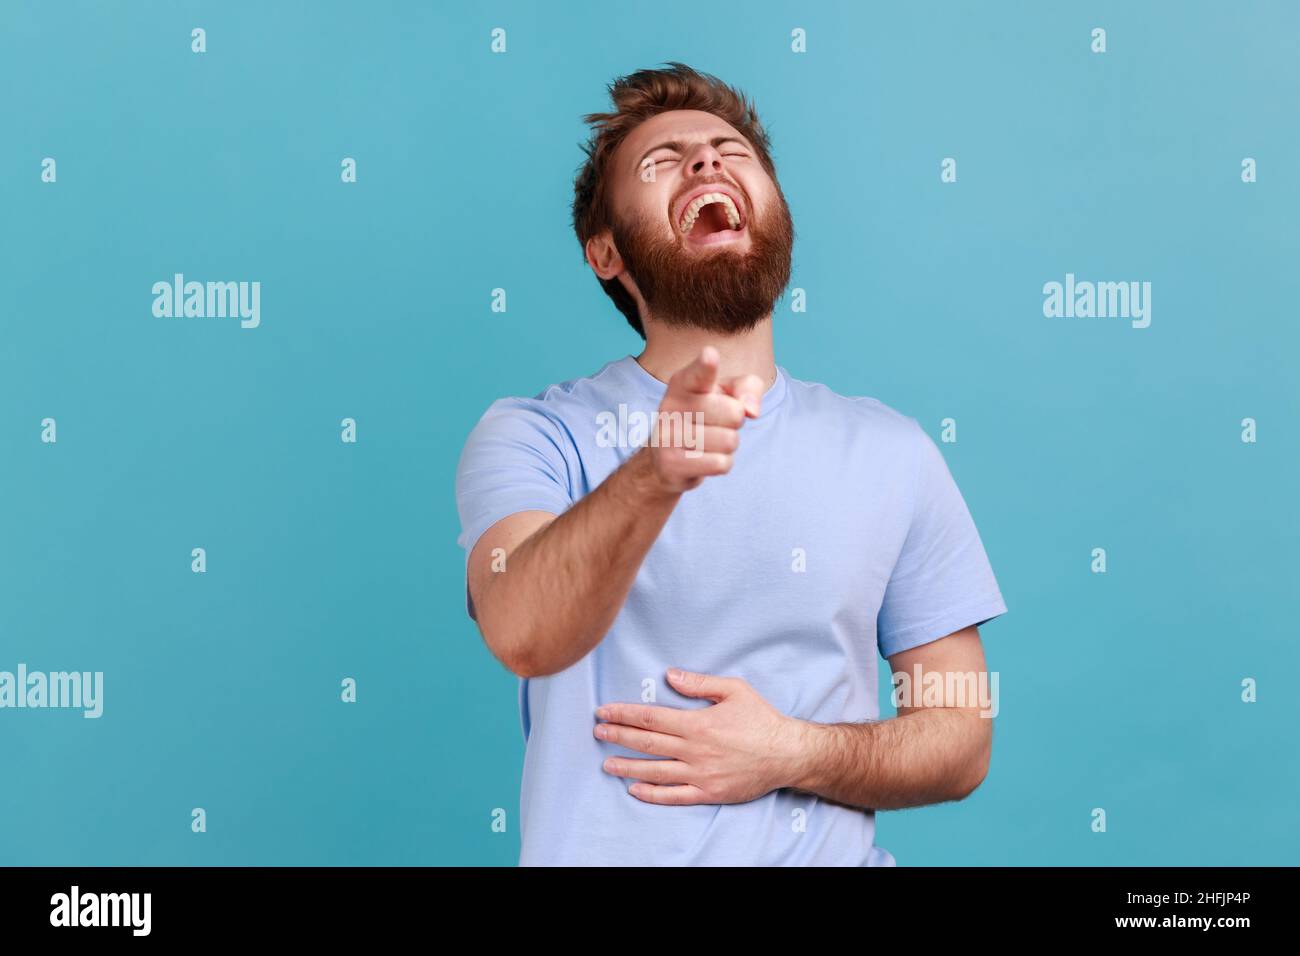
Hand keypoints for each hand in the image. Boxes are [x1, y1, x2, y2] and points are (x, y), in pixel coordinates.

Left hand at [594, 668, 805, 804]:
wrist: (787, 754)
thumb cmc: (761, 719)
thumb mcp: (734, 690)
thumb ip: (700, 683)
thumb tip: (670, 675)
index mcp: (698, 723)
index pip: (651, 718)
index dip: (624, 714)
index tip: (605, 711)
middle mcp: (695, 750)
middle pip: (648, 743)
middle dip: (619, 736)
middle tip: (598, 732)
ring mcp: (701, 774)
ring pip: (656, 771)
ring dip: (628, 766)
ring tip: (607, 763)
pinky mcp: (709, 792)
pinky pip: (675, 795)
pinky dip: (653, 793)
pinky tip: (635, 790)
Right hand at [645, 347, 763, 493]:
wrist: (665, 460)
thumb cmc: (704, 418)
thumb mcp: (726, 394)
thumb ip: (747, 388)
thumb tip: (751, 410)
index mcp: (683, 383)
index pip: (699, 374)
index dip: (706, 366)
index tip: (710, 355)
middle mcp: (671, 405)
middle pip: (734, 413)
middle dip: (735, 422)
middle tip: (716, 423)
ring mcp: (667, 436)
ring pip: (729, 441)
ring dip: (728, 445)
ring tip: (708, 442)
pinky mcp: (671, 464)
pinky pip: (721, 464)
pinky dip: (720, 464)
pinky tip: (702, 459)